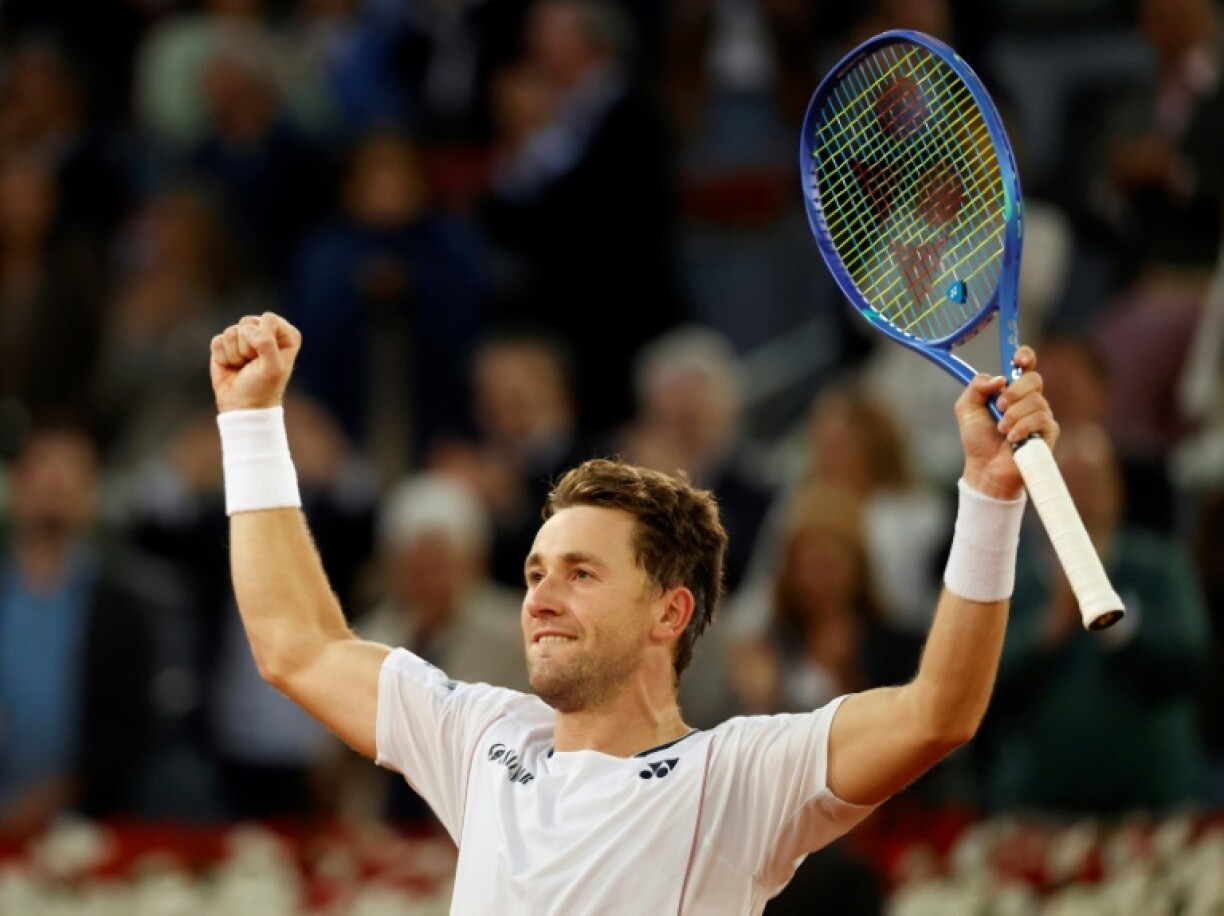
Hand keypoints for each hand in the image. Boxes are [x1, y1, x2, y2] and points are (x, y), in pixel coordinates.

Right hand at [210, 312, 301, 412]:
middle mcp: (265, 332)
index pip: (269, 319)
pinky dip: (223, 357)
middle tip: (254, 363)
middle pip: (248, 322)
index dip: (264, 338)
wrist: (242, 406)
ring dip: (235, 354)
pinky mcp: (225, 345)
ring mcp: (244, 338)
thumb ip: (266, 342)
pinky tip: (231, 366)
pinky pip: (218, 341)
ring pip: (231, 331)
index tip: (267, 358)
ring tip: (243, 366)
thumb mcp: (273, 367)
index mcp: (285, 335)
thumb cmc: (263, 387)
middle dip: (247, 346)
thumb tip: (246, 329)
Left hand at [955, 346, 1058, 499]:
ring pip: (1036, 401)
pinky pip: (1041, 419)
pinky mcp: (1048, 432)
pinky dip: (1022, 427)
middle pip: (1034, 380)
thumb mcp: (966, 409)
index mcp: (1011, 390)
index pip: (1026, 366)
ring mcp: (1041, 415)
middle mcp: (1029, 400)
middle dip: (1014, 392)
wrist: (985, 467)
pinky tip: (1012, 438)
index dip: (1026, 357)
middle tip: (999, 407)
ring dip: (1013, 415)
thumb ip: (976, 387)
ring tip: (1002, 430)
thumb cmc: (978, 440)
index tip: (1018, 360)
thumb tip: (999, 379)